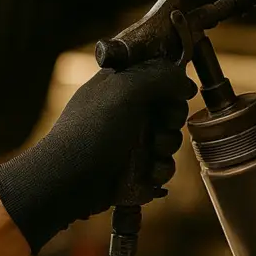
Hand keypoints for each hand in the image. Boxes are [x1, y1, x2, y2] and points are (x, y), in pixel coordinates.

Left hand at [0, 59, 196, 251]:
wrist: (69, 179)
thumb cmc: (93, 129)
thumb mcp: (126, 89)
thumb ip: (160, 77)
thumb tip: (186, 83)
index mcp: (121, 84)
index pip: (159, 75)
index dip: (171, 85)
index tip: (174, 94)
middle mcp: (127, 110)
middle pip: (170, 108)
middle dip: (171, 119)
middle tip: (161, 125)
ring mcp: (131, 140)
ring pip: (170, 138)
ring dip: (166, 146)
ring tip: (151, 152)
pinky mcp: (135, 169)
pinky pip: (162, 165)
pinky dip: (159, 170)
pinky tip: (147, 173)